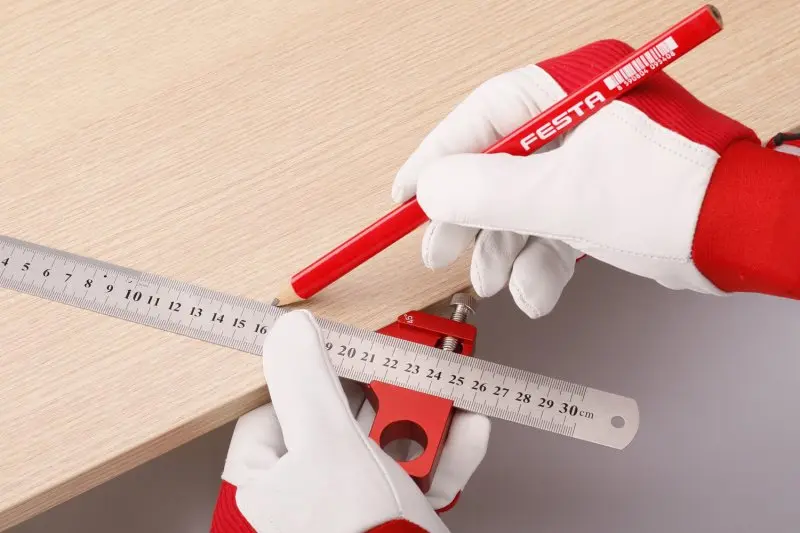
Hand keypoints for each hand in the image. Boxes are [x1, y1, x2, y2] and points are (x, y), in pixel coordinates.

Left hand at [210, 310, 489, 532]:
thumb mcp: (329, 444)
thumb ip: (307, 381)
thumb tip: (287, 332)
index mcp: (264, 480)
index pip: (278, 403)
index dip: (317, 369)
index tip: (352, 346)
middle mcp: (299, 494)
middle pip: (342, 418)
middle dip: (391, 394)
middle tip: (412, 369)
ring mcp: (346, 506)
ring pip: (385, 442)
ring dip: (427, 420)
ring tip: (451, 402)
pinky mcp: (390, 515)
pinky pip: (414, 472)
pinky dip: (444, 454)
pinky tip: (467, 433)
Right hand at [393, 39, 764, 317]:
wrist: (742, 238)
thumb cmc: (675, 199)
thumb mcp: (566, 195)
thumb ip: (489, 192)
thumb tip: (432, 188)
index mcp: (573, 88)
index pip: (484, 115)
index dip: (438, 156)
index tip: (406, 193)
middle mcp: (578, 119)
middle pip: (496, 165)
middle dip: (470, 218)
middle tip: (440, 250)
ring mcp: (588, 161)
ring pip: (520, 205)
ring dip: (503, 249)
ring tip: (492, 280)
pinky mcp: (598, 199)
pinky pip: (552, 228)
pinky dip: (540, 263)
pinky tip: (536, 290)